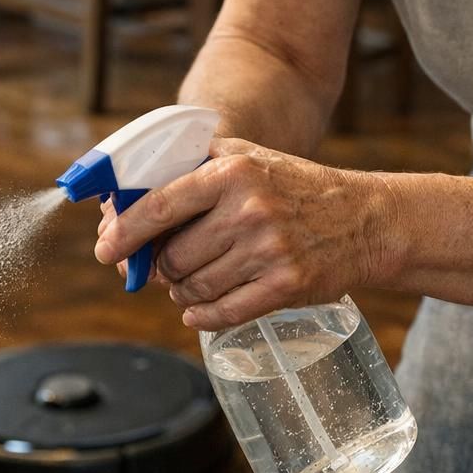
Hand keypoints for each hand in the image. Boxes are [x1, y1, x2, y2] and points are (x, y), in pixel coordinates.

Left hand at [94, 138, 393, 329]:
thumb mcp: (247, 155)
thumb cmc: (295, 186)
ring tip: (192, 282)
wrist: (366, 221)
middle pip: (173, 257)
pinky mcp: (285, 286)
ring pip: (194, 288)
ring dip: (183, 292)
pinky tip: (199, 311)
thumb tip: (126, 191)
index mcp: (232, 171)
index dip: (124, 233)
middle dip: (162, 268)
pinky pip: (223, 314)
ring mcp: (269, 250)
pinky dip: (202, 317)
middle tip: (165, 268)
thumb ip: (191, 162)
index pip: (159, 206)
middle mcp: (249, 209)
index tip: (106, 250)